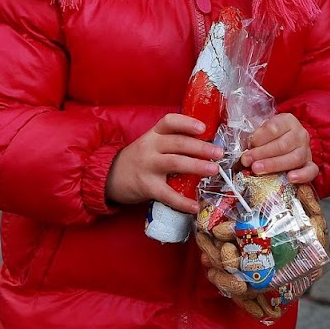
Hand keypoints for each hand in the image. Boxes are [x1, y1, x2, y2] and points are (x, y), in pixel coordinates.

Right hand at [106, 113, 222, 211]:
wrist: (110, 176)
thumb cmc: (139, 159)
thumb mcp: (151, 144)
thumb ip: (171, 142)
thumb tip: (206, 147)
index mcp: (154, 134)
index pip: (169, 122)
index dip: (187, 123)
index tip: (203, 128)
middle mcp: (150, 147)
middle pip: (178, 143)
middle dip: (201, 147)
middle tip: (219, 153)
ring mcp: (148, 166)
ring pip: (175, 163)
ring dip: (197, 166)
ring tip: (214, 170)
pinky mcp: (146, 186)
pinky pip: (167, 194)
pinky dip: (183, 201)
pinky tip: (195, 206)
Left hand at [240, 113, 317, 184]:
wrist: (289, 140)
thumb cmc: (271, 136)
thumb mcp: (263, 130)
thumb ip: (255, 137)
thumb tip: (243, 148)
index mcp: (287, 121)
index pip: (274, 128)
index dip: (260, 137)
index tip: (249, 145)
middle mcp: (300, 134)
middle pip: (282, 145)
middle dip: (262, 153)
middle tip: (247, 160)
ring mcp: (306, 150)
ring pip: (294, 158)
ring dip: (274, 165)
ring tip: (258, 169)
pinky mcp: (310, 164)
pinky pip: (311, 170)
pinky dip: (302, 175)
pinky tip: (290, 178)